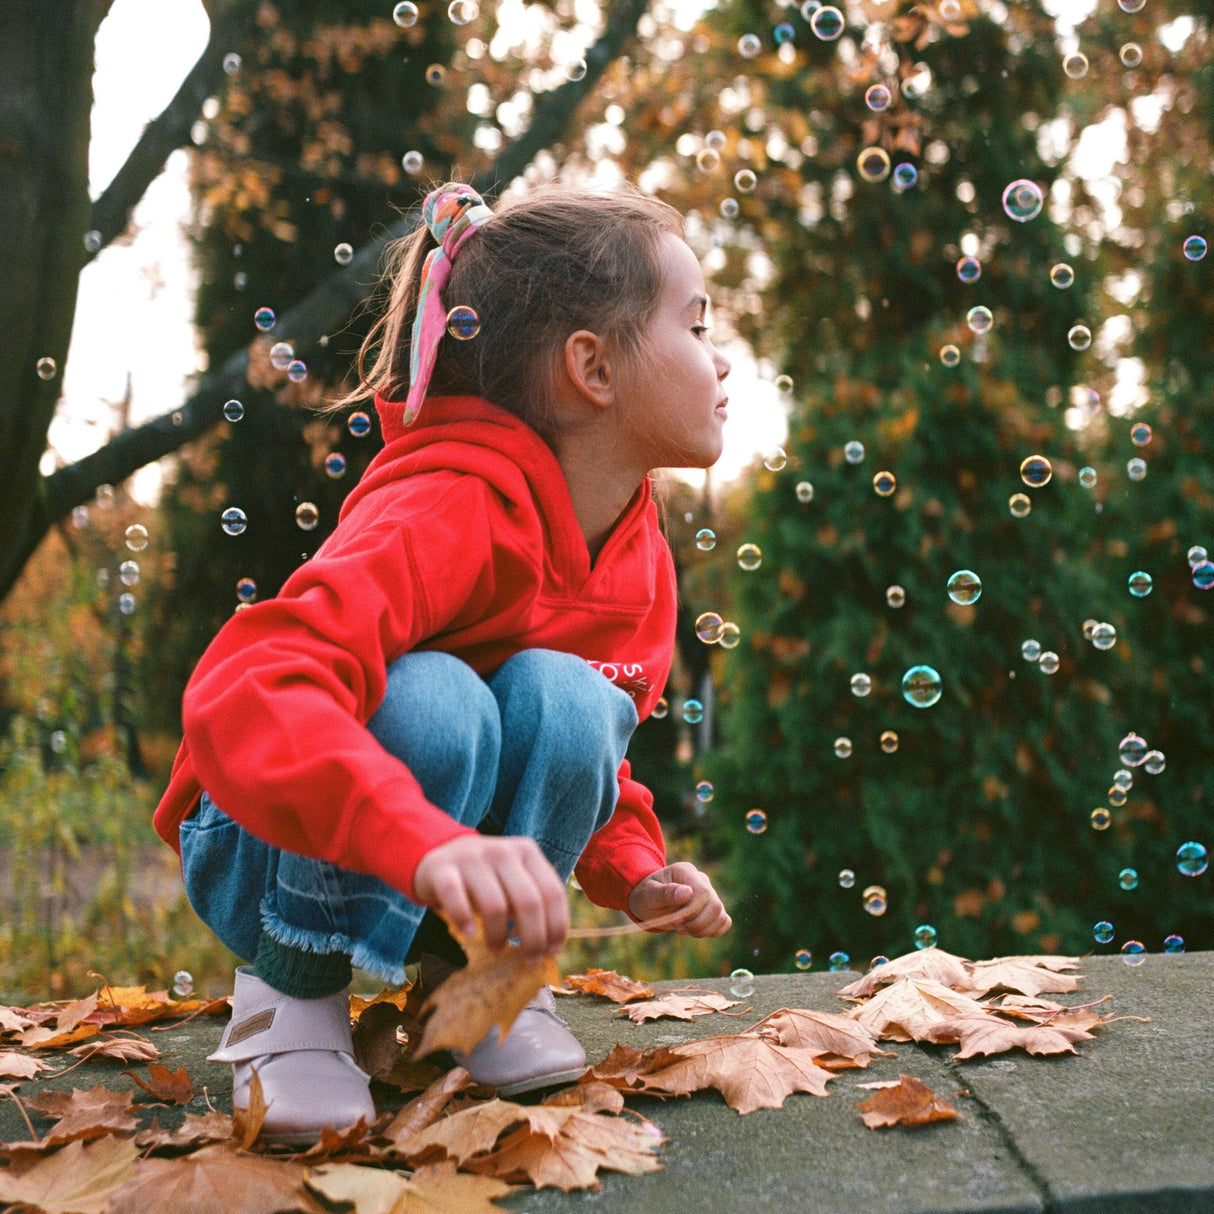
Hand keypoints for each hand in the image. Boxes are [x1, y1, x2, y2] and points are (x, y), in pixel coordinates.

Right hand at [413, 835, 568, 962]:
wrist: (439, 857)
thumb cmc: (486, 879)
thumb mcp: (514, 880)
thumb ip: (533, 902)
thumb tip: (550, 946)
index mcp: (527, 852)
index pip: (552, 891)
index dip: (556, 925)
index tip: (552, 952)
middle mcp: (502, 851)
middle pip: (528, 901)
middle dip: (533, 938)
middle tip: (529, 961)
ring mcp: (471, 857)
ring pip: (495, 904)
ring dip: (498, 935)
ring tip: (496, 950)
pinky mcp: (442, 868)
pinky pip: (455, 897)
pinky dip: (463, 919)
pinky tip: (469, 933)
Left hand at [626, 862, 730, 937]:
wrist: (647, 900)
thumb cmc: (645, 895)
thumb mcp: (648, 894)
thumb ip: (666, 892)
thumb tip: (687, 892)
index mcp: (686, 872)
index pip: (703, 893)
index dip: (693, 912)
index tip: (676, 920)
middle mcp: (701, 880)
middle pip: (715, 906)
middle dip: (698, 923)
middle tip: (679, 928)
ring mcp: (709, 894)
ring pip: (721, 915)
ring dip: (704, 930)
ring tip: (684, 930)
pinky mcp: (712, 908)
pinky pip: (724, 922)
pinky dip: (712, 931)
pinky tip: (694, 931)